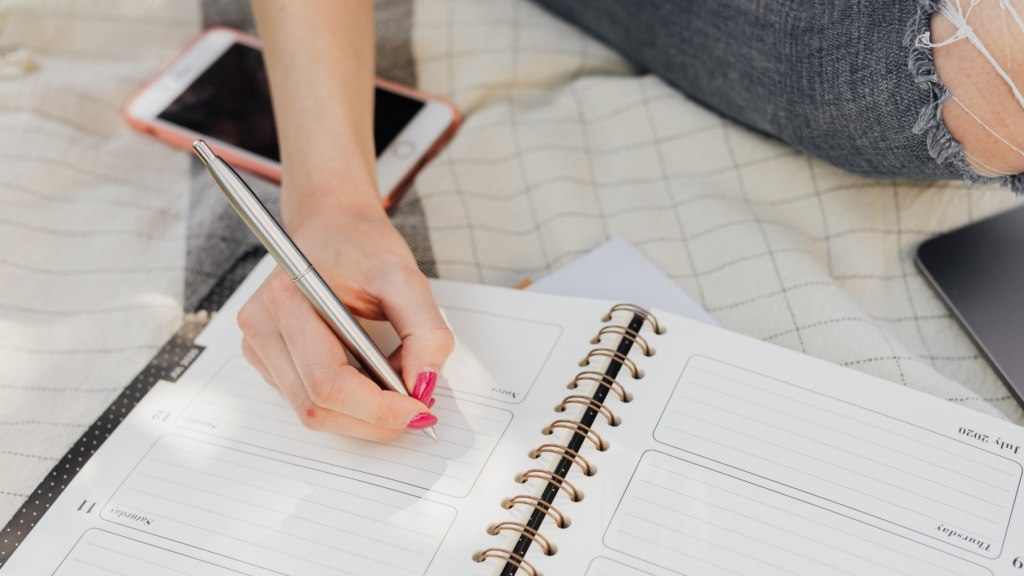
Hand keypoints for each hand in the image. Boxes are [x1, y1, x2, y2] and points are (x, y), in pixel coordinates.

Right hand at [237, 197, 453, 441]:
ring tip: (395, 385)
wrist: (332, 226)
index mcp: (288, 299)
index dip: (378, 409)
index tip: (419, 410)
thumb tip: (424, 386)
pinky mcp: (266, 358)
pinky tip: (369, 377)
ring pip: (311, 412)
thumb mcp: (405, 279)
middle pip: (317, 407)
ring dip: (361, 414)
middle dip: (374, 419)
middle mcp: (262, 326)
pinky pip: (306, 399)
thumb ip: (425, 332)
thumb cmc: (362, 246)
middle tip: (416, 407)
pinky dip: (347, 402)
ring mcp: (258, 345)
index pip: (328, 383)